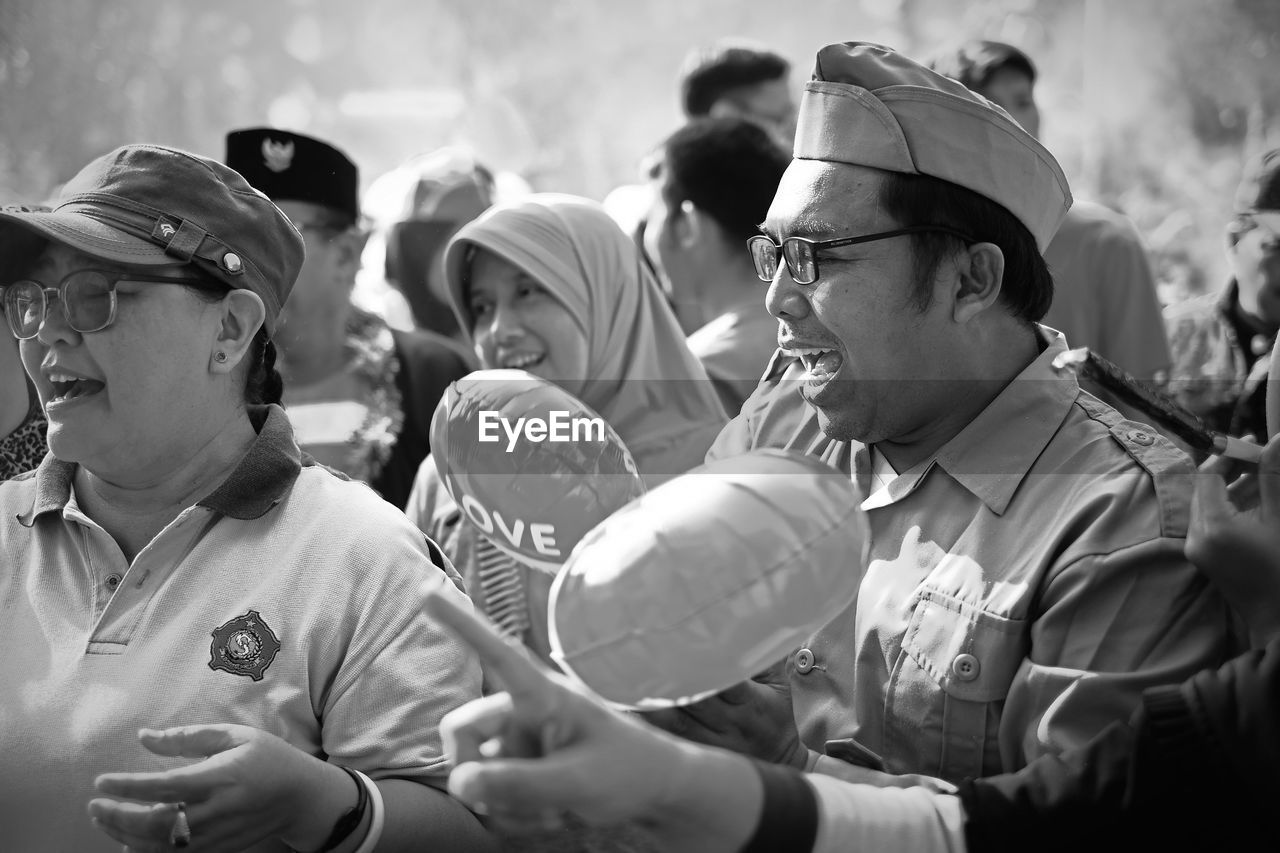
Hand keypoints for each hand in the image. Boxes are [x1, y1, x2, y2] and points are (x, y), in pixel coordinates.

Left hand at [89, 724, 351, 852]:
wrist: (302, 798)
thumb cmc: (269, 759)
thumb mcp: (235, 736)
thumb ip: (188, 737)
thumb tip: (144, 736)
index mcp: (221, 777)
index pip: (164, 786)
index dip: (127, 787)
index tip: (101, 782)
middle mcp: (216, 810)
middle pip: (155, 823)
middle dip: (118, 816)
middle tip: (95, 805)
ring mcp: (216, 835)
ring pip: (160, 846)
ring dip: (125, 835)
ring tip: (106, 820)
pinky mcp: (217, 850)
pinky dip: (146, 851)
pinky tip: (129, 840)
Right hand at [423, 588, 753, 849]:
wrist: (653, 793)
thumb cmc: (627, 772)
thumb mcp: (577, 782)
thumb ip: (518, 784)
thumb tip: (458, 783)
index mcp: (543, 695)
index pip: (497, 653)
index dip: (461, 624)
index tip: (427, 593)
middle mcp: (523, 711)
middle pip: (460, 730)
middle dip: (475, 772)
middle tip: (517, 803)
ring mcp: (518, 741)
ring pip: (471, 771)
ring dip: (502, 802)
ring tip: (552, 810)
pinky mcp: (517, 768)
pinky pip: (486, 795)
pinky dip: (509, 814)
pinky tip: (548, 816)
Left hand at [642, 657, 808, 768]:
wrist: (778, 759)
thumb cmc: (775, 712)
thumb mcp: (778, 681)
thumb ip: (764, 652)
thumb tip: (749, 617)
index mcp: (753, 704)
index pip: (729, 683)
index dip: (707, 665)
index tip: (683, 643)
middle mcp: (730, 725)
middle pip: (696, 701)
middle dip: (672, 677)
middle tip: (644, 651)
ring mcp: (710, 742)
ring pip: (675, 721)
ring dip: (651, 700)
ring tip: (626, 675)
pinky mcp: (695, 752)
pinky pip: (666, 737)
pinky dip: (646, 721)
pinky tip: (626, 703)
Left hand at [1186, 435, 1279, 641]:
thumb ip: (1274, 477)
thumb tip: (1275, 440)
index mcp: (1212, 525)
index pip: (1208, 476)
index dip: (1230, 457)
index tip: (1252, 444)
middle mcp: (1196, 537)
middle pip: (1205, 490)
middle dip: (1231, 472)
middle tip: (1260, 459)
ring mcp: (1199, 550)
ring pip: (1209, 506)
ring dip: (1234, 490)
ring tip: (1264, 479)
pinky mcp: (1207, 560)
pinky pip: (1213, 524)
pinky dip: (1232, 509)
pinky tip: (1259, 504)